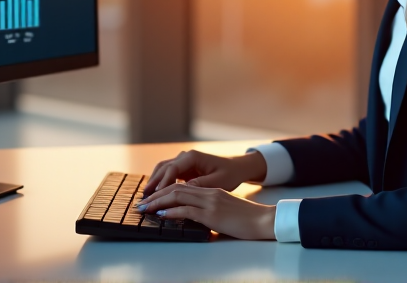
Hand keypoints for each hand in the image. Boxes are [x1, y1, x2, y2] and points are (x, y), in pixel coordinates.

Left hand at [134, 184, 275, 239]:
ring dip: (159, 202)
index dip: (165, 191)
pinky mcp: (212, 214)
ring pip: (178, 196)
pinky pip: (187, 210)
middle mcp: (209, 193)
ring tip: (146, 208)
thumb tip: (193, 220)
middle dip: (156, 195)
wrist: (264, 220)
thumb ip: (209, 212)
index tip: (152, 199)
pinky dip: (172, 212)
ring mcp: (210, 202)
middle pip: (176, 188)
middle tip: (142, 203)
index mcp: (212, 191)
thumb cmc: (248, 219)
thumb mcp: (226, 212)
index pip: (183, 187)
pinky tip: (162, 215)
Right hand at [142, 149, 266, 195]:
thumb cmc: (229, 174)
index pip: (172, 169)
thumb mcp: (217, 182)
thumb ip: (199, 185)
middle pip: (163, 169)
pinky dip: (159, 183)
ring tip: (146, 198)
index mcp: (193, 157)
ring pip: (162, 170)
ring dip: (153, 183)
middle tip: (144, 200)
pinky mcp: (183, 168)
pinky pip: (167, 174)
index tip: (154, 196)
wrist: (236, 168)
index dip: (161, 183)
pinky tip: (155, 195)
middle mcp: (185, 156)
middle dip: (152, 184)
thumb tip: (181, 191)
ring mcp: (183, 161)